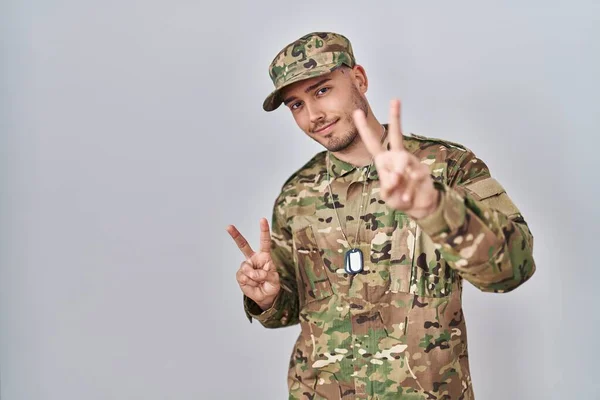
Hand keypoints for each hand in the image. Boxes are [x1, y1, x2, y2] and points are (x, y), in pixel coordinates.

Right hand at [226, 218, 280, 310]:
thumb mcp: (274, 280)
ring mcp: (246, 267)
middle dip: (235, 235)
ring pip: (246, 268)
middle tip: (228, 227)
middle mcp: (253, 259)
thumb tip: (254, 273)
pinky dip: (249, 282)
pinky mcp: (240, 275)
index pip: (264, 242)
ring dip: (254, 277)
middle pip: (243, 245)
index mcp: (264, 256)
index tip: (262, 219)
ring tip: (259, 282)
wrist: (265, 297)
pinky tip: (252, 284)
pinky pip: (242, 277)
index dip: (264, 230)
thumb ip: (266, 274)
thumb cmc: (271, 285)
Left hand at [353, 99, 439, 219]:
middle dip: (396, 117)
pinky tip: (407, 199)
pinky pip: (414, 176)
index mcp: (384, 160)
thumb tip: (396, 176)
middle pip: (397, 134)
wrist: (418, 207)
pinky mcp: (423, 170)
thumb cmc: (399, 198)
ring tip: (400, 194)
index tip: (357, 112)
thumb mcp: (387, 195)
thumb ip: (388, 187)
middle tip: (395, 99)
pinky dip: (409, 190)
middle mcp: (398, 157)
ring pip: (403, 162)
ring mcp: (411, 161)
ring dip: (400, 179)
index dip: (364, 128)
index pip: (372, 142)